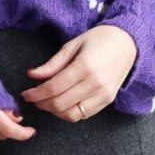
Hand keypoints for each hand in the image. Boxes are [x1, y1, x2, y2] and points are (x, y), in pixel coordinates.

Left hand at [18, 25, 136, 120]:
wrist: (128, 43)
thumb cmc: (99, 39)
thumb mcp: (73, 45)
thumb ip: (52, 64)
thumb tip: (31, 75)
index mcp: (84, 66)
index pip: (53, 88)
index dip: (36, 94)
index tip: (26, 94)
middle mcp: (95, 83)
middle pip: (60, 104)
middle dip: (42, 104)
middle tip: (34, 98)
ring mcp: (103, 94)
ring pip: (71, 114)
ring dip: (54, 111)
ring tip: (47, 101)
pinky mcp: (108, 100)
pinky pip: (83, 115)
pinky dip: (69, 113)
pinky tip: (62, 103)